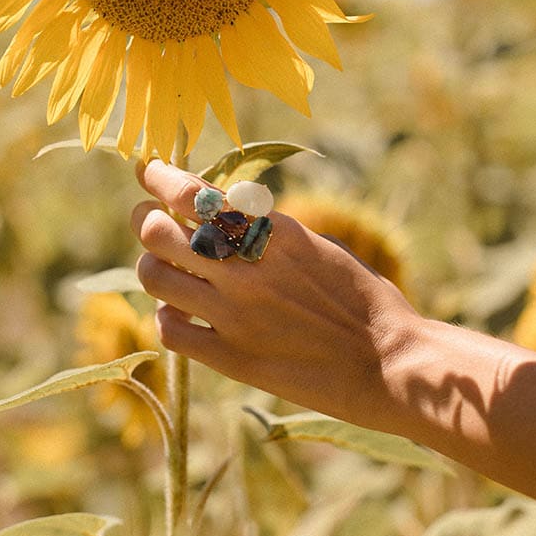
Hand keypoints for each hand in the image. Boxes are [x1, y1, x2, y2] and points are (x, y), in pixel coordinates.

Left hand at [130, 159, 420, 429]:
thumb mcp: (318, 246)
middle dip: (145, 219)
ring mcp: (234, 315)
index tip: (148, 170)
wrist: (390, 364)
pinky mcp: (232, 359)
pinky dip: (168, 316)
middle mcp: (245, 269)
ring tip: (164, 267)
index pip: (193, 194)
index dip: (160, 178)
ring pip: (154, 278)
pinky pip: (169, 330)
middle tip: (149, 219)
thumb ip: (266, 232)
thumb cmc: (364, 298)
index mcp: (272, 232)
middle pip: (157, 232)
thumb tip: (222, 218)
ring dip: (151, 266)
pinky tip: (183, 313)